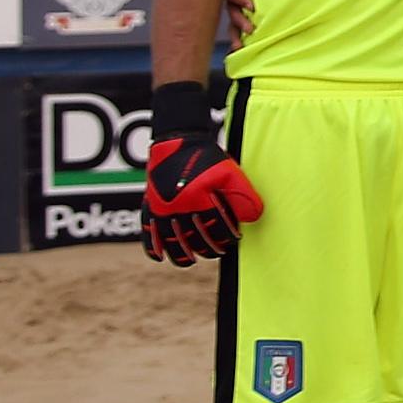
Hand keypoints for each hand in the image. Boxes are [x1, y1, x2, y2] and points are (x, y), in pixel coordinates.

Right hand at [140, 86, 261, 265]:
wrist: (176, 141)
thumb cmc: (206, 157)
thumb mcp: (230, 172)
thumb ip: (243, 194)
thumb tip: (254, 217)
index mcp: (200, 199)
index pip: (216, 228)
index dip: (227, 237)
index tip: (234, 240)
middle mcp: (178, 207)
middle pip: (193, 237)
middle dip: (208, 248)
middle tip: (218, 252)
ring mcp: (161, 208)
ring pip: (170, 240)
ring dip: (181, 254)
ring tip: (191, 261)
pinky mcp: (150, 206)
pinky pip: (148, 231)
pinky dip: (152, 246)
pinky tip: (159, 257)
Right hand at [223, 0, 254, 44]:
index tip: (252, 5)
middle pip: (231, 11)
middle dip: (238, 20)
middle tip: (250, 28)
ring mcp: (237, 10)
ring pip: (233, 24)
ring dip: (236, 34)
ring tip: (242, 45)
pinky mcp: (244, 18)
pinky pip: (238, 31)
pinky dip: (238, 40)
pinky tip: (240, 51)